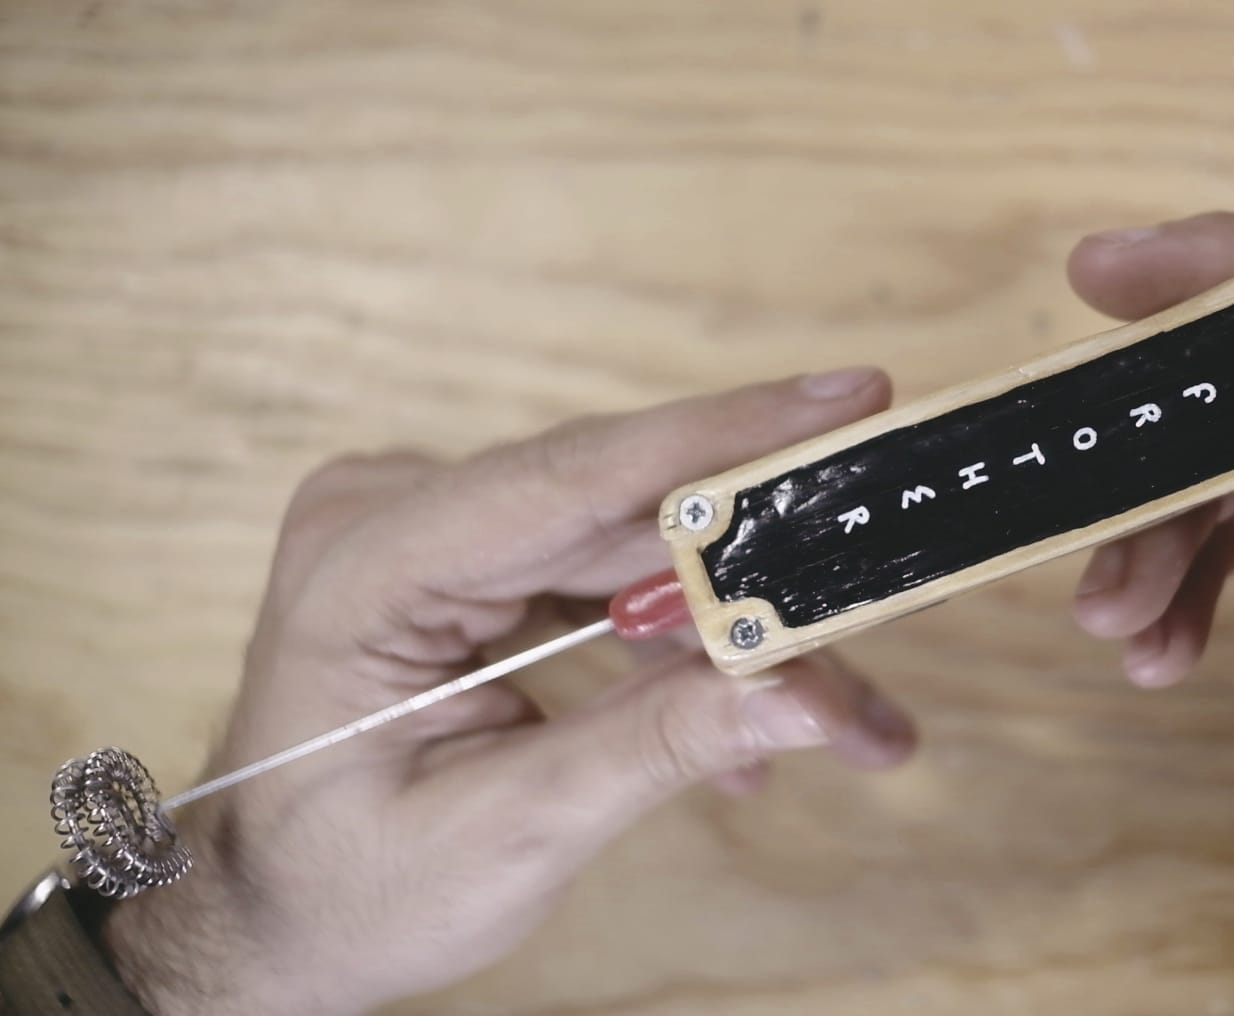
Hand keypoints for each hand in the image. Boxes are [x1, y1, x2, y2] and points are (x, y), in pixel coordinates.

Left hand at [101, 369, 918, 1015]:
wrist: (267, 910)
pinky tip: (744, 711)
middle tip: (892, 593)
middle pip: (627, 510)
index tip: (848, 398)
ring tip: (843, 706)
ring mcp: (438, 530)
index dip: (722, 437)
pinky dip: (688, 640)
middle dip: (766, 570)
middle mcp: (399, 516)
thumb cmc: (345, 885)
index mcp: (366, 570)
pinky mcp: (479, 559)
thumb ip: (658, 748)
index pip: (573, 477)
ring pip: (638, 545)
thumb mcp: (508, 832)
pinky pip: (614, 574)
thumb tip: (808, 693)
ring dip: (741, 622)